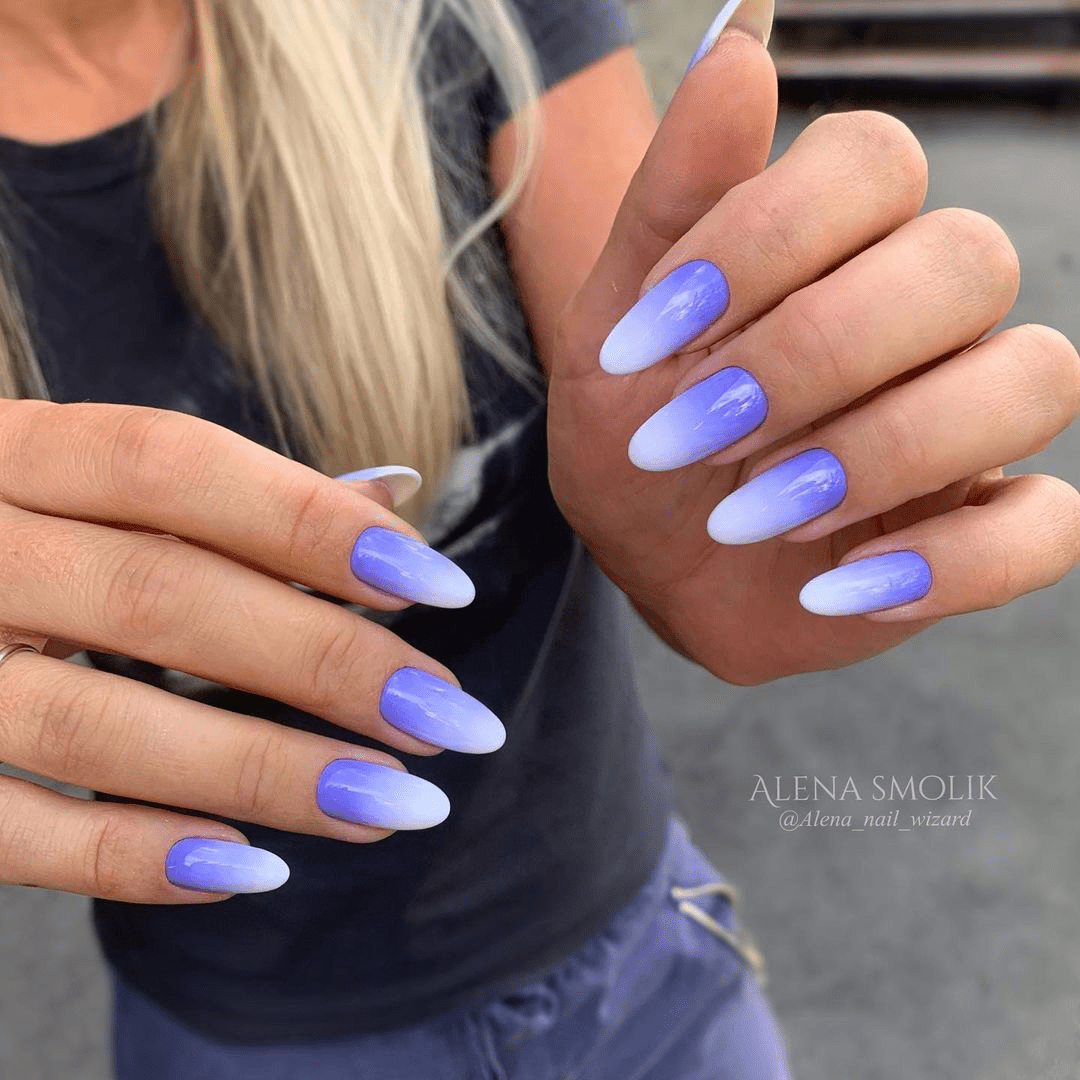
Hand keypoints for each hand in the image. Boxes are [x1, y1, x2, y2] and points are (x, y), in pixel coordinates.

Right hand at [0, 401, 502, 901]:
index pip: (176, 466)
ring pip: (95, 723)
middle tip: (449, 719)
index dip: (312, 523)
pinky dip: (129, 856)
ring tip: (393, 805)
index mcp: (18, 453)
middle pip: (158, 595)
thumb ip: (236, 497)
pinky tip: (249, 872)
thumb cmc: (19, 536)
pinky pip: (6, 830)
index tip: (439, 585)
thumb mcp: (93, 487)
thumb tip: (391, 494)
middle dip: (324, 661)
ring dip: (262, 770)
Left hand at [549, 29, 1079, 684]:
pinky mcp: (986, 526)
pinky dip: (948, 564)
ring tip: (750, 516)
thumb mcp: (618, 331)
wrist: (649, 560)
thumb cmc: (635, 435)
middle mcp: (925, 313)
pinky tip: (831, 589)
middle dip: (819, 354)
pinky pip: (1047, 527)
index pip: (874, 160)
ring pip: (1033, 379)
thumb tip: (739, 37)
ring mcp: (968, 419)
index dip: (766, 240)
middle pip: (968, 262)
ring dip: (882, 453)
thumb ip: (673, 200)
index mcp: (839, 242)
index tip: (649, 339)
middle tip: (702, 433)